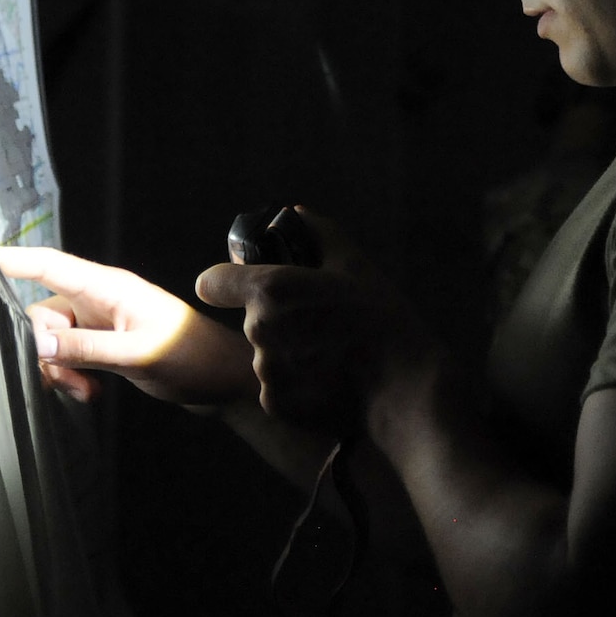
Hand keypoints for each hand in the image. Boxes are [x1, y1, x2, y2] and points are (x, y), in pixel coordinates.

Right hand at [0, 245, 257, 406]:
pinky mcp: (105, 346)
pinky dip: (71, 375)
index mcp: (108, 288)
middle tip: (67, 379)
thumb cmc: (192, 357)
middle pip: (43, 312)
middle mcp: (100, 300)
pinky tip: (91, 393)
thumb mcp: (138, 355)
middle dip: (44, 348)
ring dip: (59, 368)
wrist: (225, 382)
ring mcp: (101, 324)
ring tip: (85, 390)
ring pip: (53, 341)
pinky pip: (68, 356)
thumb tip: (35, 343)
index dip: (9, 257)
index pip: (48, 265)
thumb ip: (87, 349)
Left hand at [194, 209, 441, 436]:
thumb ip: (318, 233)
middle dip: (277, 320)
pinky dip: (297, 385)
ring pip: (266, 356)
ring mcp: (265, 371)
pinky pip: (277, 388)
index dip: (225, 283)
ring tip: (332, 356)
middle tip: (322, 325)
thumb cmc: (381, 319)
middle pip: (251, 320)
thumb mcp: (355, 265)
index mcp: (270, 290)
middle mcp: (258, 330)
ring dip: (289, 354)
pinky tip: (330, 381)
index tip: (241, 287)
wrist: (404, 388)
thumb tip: (295, 212)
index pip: (212, 282)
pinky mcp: (275, 404)